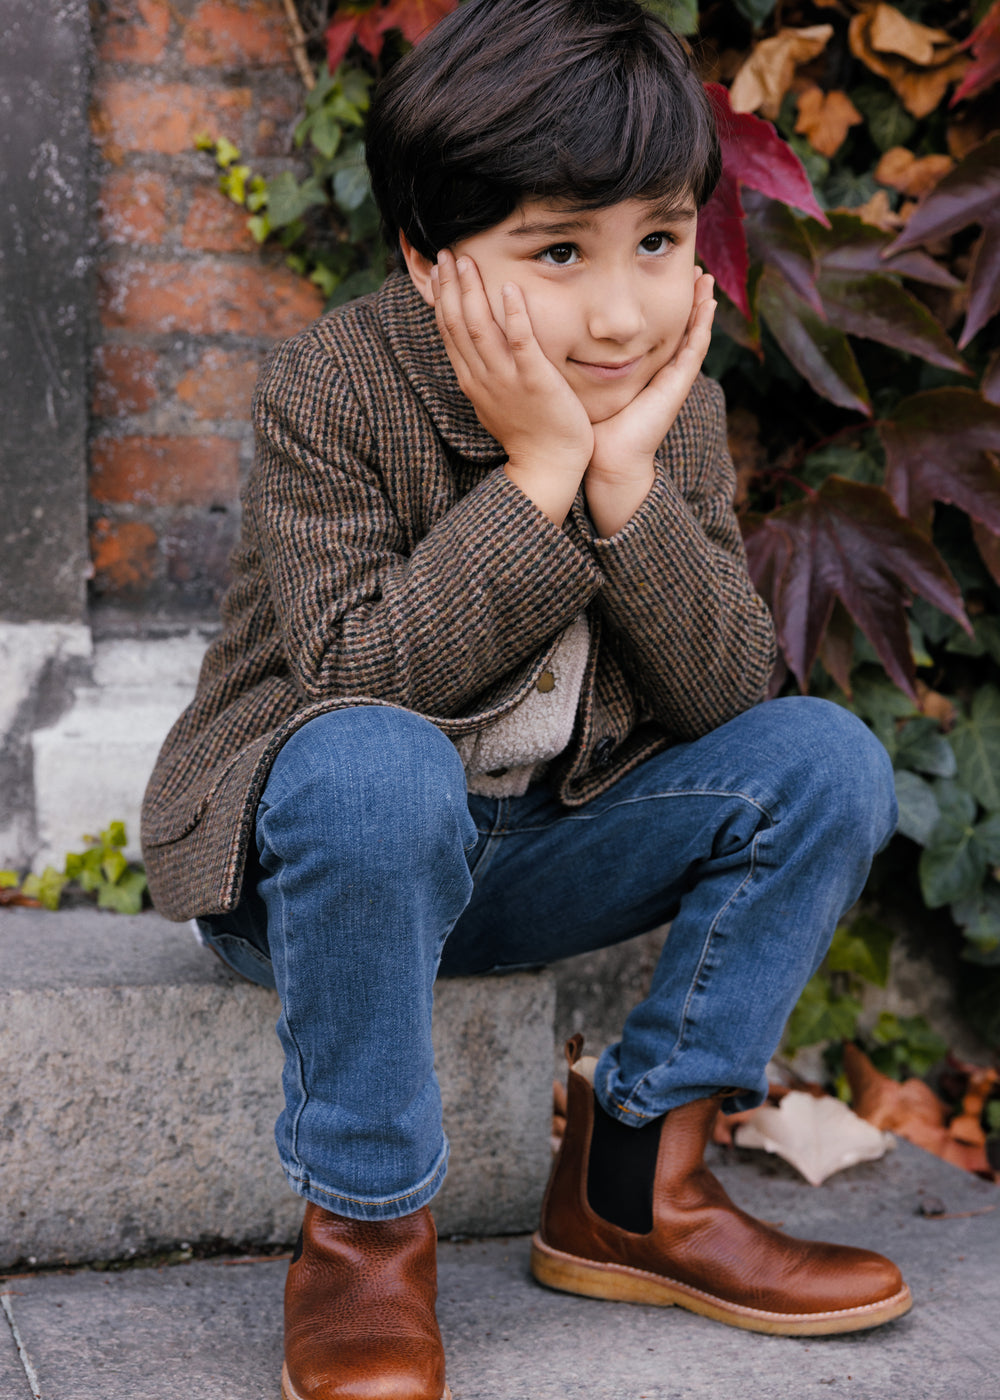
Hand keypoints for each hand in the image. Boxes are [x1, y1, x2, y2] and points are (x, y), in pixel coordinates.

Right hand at [432, 249, 592, 523]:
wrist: (547, 465)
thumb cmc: (528, 433)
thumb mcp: (496, 401)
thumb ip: (485, 373)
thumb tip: (478, 350)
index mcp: (471, 380)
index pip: (449, 331)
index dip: (441, 297)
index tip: (440, 270)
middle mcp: (482, 377)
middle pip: (457, 324)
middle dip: (450, 286)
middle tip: (447, 253)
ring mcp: (507, 379)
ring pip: (481, 328)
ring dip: (471, 292)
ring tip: (467, 262)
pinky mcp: (534, 381)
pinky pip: (521, 342)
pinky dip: (514, 314)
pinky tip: (509, 288)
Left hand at [585, 272, 716, 536]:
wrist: (604, 458)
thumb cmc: (590, 426)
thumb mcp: (582, 384)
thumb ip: (576, 361)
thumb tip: (551, 335)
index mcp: (638, 370)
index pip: (651, 331)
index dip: (656, 305)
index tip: (654, 274)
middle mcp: (658, 372)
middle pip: (677, 327)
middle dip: (683, 297)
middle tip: (690, 265)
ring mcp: (671, 378)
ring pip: (692, 333)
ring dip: (699, 304)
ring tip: (704, 276)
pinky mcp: (676, 385)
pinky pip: (694, 349)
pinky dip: (702, 325)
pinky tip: (707, 303)